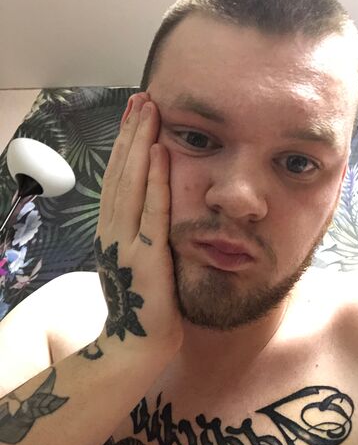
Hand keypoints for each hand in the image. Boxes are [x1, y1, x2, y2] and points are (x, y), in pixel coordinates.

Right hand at [94, 93, 182, 357]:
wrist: (138, 346)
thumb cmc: (145, 306)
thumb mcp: (138, 262)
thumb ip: (142, 235)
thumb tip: (154, 209)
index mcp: (112, 232)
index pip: (118, 181)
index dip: (125, 147)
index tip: (136, 117)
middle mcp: (113, 232)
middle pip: (120, 174)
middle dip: (131, 134)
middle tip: (141, 98)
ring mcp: (126, 244)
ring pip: (131, 184)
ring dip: (139, 145)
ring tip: (147, 109)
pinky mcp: (146, 258)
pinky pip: (151, 212)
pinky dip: (153, 180)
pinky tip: (158, 152)